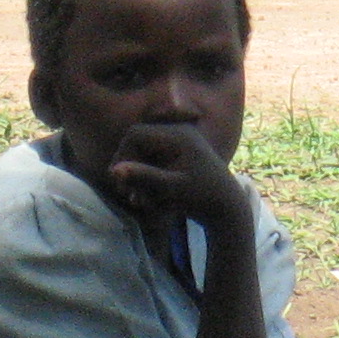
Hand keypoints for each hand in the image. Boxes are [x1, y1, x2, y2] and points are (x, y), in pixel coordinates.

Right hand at [107, 119, 250, 237]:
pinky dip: (145, 177)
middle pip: (136, 141)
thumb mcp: (171, 189)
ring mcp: (178, 141)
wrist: (226, 206)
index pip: (135, 134)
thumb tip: (112, 170)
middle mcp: (179, 131)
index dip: (122, 155)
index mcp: (179, 134)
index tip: (121, 181)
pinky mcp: (176, 153)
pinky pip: (150, 160)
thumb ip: (143, 177)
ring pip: (141, 152)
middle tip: (126, 193)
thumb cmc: (202, 197)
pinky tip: (146, 199)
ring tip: (138, 199)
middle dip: (128, 166)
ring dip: (135, 174)